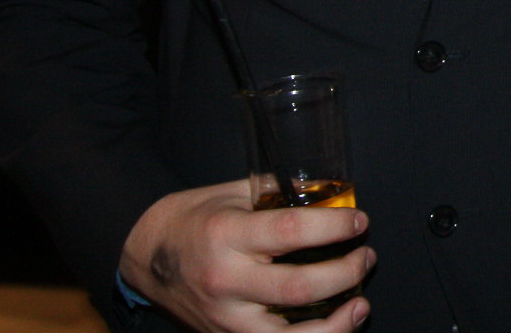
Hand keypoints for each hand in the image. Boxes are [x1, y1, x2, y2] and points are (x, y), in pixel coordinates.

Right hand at [119, 179, 373, 332]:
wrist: (144, 255)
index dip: (334, 228)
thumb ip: (279, 193)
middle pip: (298, 289)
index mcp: (227, 235)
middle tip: (366, 256)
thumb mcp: (233, 193)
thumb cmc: (193, 219)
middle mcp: (225, 280)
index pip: (292, 232)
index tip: (359, 221)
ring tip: (360, 303)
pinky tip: (336, 327)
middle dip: (345, 273)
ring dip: (336, 323)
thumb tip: (332, 192)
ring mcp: (224, 317)